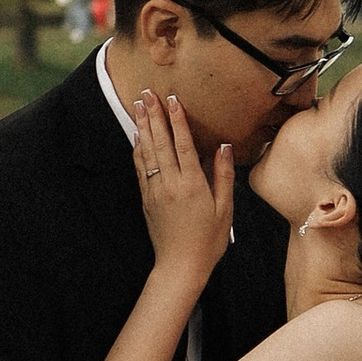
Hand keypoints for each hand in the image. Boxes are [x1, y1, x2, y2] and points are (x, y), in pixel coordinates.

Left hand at [131, 90, 230, 282]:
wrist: (181, 266)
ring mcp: (155, 191)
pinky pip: (140, 169)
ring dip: (143, 128)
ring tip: (139, 107)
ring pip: (147, 153)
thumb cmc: (208, 240)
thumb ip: (222, 176)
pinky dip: (138, 150)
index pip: (184, 145)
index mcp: (192, 185)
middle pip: (160, 143)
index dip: (178, 121)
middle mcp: (170, 184)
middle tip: (147, 94)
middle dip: (154, 116)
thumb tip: (223, 147)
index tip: (173, 100)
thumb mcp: (224, 209)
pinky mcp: (147, 199)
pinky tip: (137, 136)